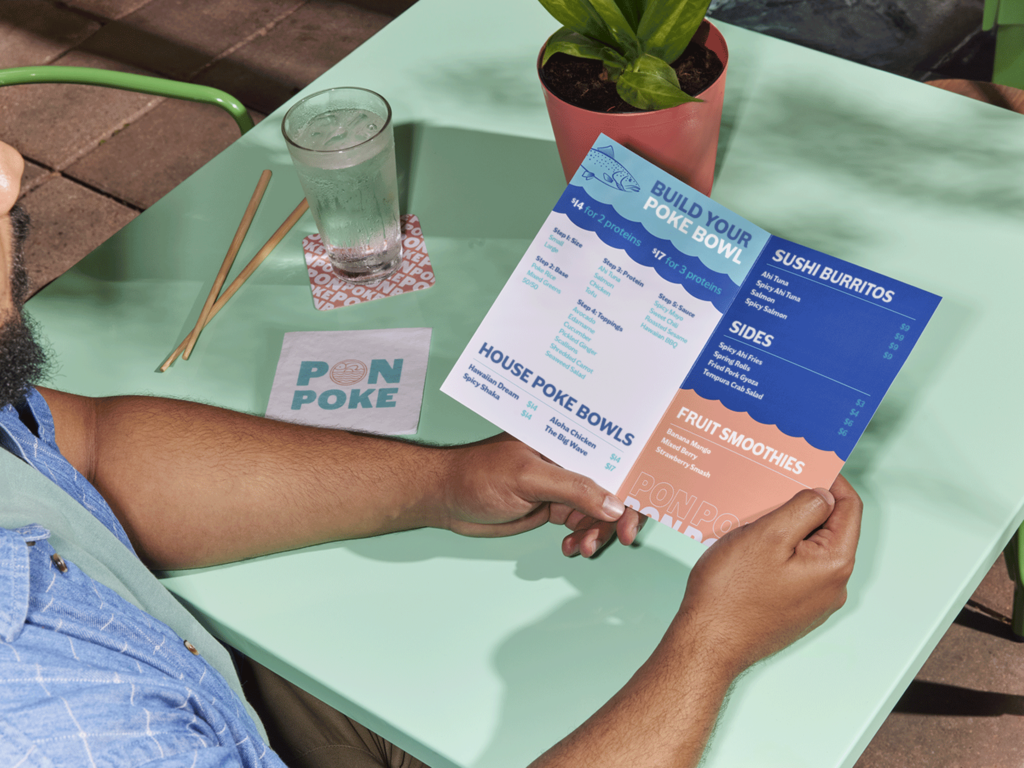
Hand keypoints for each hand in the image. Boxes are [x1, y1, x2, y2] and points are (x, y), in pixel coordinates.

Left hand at [441, 434, 639, 553]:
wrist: (446, 498)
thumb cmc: (478, 474)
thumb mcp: (528, 478)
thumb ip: (572, 489)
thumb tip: (614, 505)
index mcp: (567, 439)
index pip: (613, 456)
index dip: (632, 483)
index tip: (635, 513)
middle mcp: (569, 459)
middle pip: (612, 486)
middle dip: (618, 515)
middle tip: (619, 539)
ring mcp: (562, 484)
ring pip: (598, 510)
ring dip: (597, 532)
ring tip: (583, 547)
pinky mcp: (552, 505)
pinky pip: (580, 523)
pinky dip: (581, 537)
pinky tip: (570, 547)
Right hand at [674, 475, 861, 674]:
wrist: (707, 643)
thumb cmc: (731, 593)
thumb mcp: (767, 535)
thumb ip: (803, 507)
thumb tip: (823, 493)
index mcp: (834, 564)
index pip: (849, 507)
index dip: (829, 479)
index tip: (805, 463)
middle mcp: (831, 585)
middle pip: (828, 526)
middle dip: (801, 502)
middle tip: (769, 486)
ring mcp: (813, 599)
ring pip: (808, 546)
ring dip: (785, 526)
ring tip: (753, 515)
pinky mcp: (793, 607)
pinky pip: (793, 566)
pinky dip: (776, 548)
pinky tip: (748, 545)